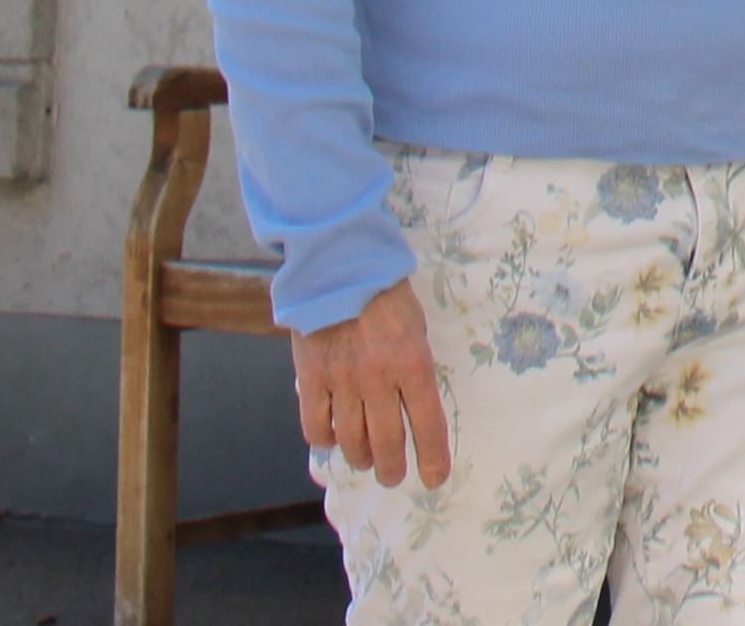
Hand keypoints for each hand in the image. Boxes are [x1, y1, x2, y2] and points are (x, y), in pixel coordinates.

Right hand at [292, 282, 451, 487]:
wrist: (340, 265)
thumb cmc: (385, 295)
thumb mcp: (416, 328)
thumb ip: (415, 369)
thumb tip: (414, 409)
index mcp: (413, 363)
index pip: (428, 424)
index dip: (432, 458)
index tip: (434, 478)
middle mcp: (378, 378)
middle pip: (386, 443)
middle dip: (392, 469)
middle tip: (392, 475)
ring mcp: (341, 380)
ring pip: (351, 441)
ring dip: (360, 458)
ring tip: (364, 461)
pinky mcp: (310, 378)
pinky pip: (316, 426)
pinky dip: (325, 440)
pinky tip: (332, 437)